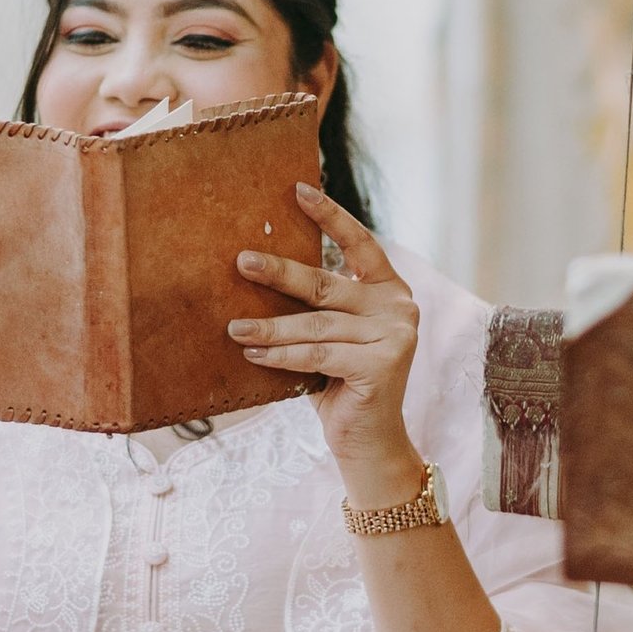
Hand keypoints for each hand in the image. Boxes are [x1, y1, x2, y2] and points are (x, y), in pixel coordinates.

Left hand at [229, 183, 425, 504]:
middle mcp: (399, 306)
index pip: (360, 243)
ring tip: (234, 327)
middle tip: (242, 261)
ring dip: (270, 326)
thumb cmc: (340, 384)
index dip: (330, 215)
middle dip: (280, 273)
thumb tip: (257, 269)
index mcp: (388, 290)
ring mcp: (395, 335)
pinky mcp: (383, 364)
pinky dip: (281, 355)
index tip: (297, 189)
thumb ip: (317, 308)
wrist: (369, 442)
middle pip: (327, 285)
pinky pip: (318, 354)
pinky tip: (252, 353)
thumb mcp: (331, 336)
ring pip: (316, 325)